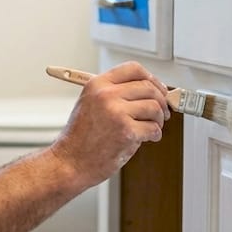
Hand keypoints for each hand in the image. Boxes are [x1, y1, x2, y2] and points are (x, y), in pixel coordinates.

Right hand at [52, 61, 168, 183]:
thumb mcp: (90, 104)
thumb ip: (115, 94)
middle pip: (148, 88)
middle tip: (162, 113)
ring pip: (154, 107)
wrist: (70, 162)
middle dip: (161, 101)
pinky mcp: (126, 132)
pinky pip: (153, 128)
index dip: (152, 79)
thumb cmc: (80, 138)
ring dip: (159, 120)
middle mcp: (106, 95)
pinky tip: (149, 138)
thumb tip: (148, 91)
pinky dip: (155, 134)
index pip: (134, 69)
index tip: (158, 89)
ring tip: (152, 127)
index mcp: (97, 84)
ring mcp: (116, 113)